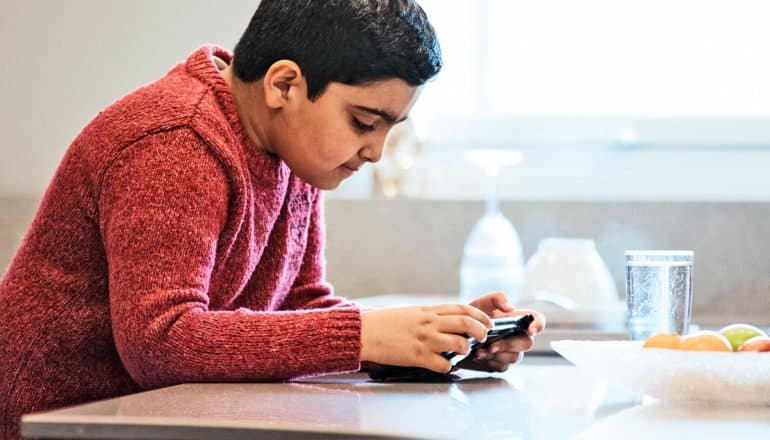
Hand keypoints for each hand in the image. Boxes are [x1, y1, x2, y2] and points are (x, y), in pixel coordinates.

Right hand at [361, 304, 492, 372]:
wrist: (364, 332)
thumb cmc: (386, 323)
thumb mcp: (411, 313)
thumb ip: (430, 316)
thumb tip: (449, 321)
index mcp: (428, 311)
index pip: (462, 309)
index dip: (479, 315)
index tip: (487, 322)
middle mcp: (429, 323)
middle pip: (466, 323)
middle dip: (480, 331)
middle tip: (483, 338)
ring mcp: (424, 340)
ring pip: (459, 343)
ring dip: (465, 349)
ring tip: (462, 352)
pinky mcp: (417, 356)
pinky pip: (443, 364)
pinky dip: (448, 366)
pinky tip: (444, 365)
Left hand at [457, 292, 545, 371]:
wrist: (457, 332)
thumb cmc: (473, 316)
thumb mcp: (482, 303)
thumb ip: (496, 298)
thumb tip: (510, 308)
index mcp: (517, 320)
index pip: (537, 321)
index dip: (538, 325)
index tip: (530, 330)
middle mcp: (517, 336)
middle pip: (527, 343)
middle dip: (510, 344)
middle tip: (493, 345)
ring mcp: (510, 351)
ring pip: (514, 357)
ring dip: (498, 354)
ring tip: (481, 350)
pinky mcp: (500, 363)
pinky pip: (502, 366)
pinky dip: (490, 361)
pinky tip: (479, 356)